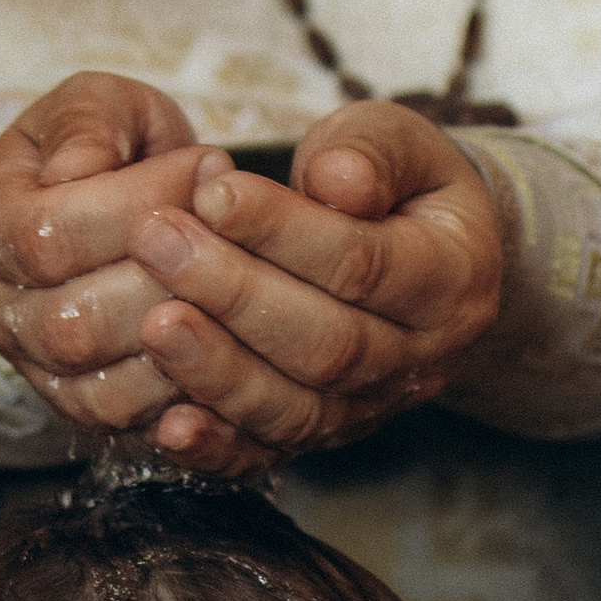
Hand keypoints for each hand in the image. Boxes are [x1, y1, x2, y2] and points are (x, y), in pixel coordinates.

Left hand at [0, 74, 503, 474]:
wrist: (422, 264)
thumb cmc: (393, 185)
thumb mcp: (398, 143)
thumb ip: (371, 148)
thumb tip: (334, 179)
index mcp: (450, 279)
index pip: (362, 263)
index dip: (282, 230)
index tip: (210, 190)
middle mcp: (419, 360)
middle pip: (325, 344)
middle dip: (233, 293)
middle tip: (155, 240)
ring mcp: (367, 409)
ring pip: (294, 409)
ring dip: (215, 369)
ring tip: (150, 321)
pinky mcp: (318, 440)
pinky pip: (266, 457)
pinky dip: (214, 449)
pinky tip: (165, 428)